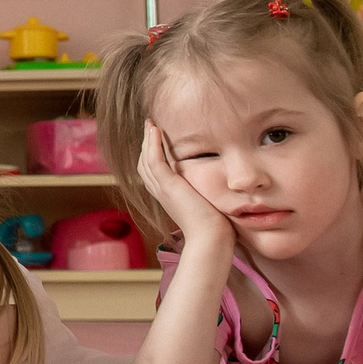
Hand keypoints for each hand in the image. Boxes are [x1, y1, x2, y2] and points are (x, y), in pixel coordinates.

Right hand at [140, 122, 231, 251]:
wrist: (211, 239)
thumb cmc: (214, 226)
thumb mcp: (206, 203)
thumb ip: (205, 192)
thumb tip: (217, 185)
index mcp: (168, 196)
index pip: (153, 171)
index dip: (152, 154)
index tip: (157, 139)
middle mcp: (160, 192)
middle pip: (145, 164)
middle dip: (146, 144)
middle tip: (150, 126)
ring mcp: (162, 189)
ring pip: (146, 160)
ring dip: (147, 140)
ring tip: (151, 125)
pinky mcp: (168, 186)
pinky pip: (155, 161)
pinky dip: (152, 145)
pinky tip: (156, 131)